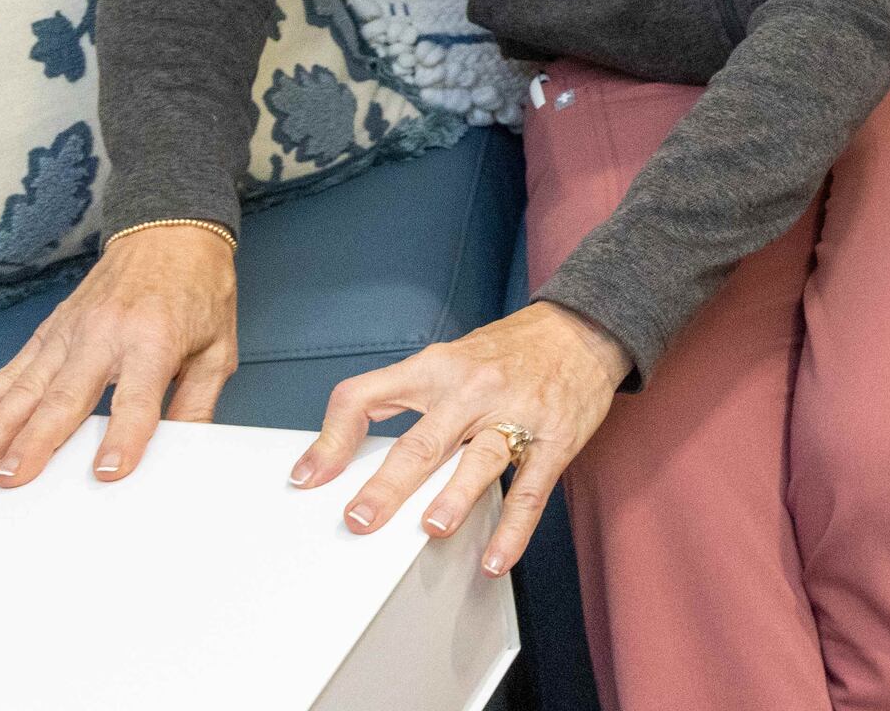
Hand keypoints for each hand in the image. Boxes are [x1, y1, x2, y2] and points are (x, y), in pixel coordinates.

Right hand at [0, 220, 238, 487]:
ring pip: (29, 384)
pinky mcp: (54, 327)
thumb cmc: (198, 289)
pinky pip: (16, 364)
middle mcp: (106, 334)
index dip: (123, 437)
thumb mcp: (217, 348)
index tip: (108, 472)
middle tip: (11, 476)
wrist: (171, 232)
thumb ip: (198, 402)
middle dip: (36, 440)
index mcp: (154, 341)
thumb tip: (187, 450)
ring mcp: (73, 330)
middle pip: (66, 395)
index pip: (136, 399)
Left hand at [292, 301, 628, 577]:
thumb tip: (341, 449)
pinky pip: (530, 490)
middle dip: (390, 484)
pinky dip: (513, 529)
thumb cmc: (507, 352)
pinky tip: (495, 559)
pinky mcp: (554, 440)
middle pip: (424, 439)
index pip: (368, 395)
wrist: (582, 330)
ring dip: (455, 496)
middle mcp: (472, 390)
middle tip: (360, 519)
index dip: (333, 437)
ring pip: (480, 459)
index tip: (306, 479)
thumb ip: (397, 397)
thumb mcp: (446, 360)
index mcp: (435, 368)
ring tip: (434, 529)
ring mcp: (515, 415)